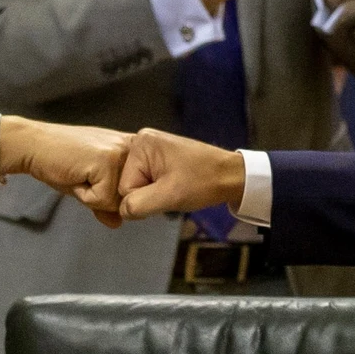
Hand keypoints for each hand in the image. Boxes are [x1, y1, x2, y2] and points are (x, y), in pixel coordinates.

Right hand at [0, 116, 131, 226]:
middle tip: (84, 175)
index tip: (93, 176)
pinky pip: (102, 200)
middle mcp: (133, 148)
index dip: (112, 194)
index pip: (138, 192)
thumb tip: (117, 223)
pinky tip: (75, 174)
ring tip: (80, 174)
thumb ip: (107, 203)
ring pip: (118, 202)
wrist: (35, 145)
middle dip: (103, 196)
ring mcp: (121, 153)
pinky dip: (84, 195)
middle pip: (131, 199)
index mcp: (134, 150)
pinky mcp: (107, 161)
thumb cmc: (60, 161)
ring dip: (94, 197)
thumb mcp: (89, 185)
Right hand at [118, 128, 247, 219]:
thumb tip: (123, 211)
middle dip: (149, 196)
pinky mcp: (159, 157)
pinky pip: (148, 181)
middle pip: (129, 184)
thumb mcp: (169, 196)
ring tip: (176, 188)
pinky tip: (176, 186)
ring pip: (139, 185)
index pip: (124, 186)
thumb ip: (138, 205)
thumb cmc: (205, 181)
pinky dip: (160, 189)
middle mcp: (142, 142)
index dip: (144, 199)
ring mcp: (151, 149)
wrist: (231, 175)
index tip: (166, 194)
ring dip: (155, 194)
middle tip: (172, 191)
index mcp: (141, 145)